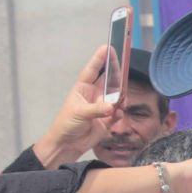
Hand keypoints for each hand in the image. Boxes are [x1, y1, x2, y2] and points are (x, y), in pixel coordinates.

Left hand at [33, 45, 114, 165]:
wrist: (67, 145)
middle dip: (116, 74)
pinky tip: (116, 115)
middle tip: (124, 65)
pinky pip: (118, 111)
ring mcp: (101, 106)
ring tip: (120, 102)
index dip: (99, 59)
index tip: (107, 47)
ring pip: (116, 96)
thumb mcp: (80, 113)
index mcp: (83, 89)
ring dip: (120, 97)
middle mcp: (94, 95)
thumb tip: (113, 107)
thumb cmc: (67, 124)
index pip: (92, 70)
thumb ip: (97, 109)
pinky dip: (119, 112)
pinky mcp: (107, 119)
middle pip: (108, 80)